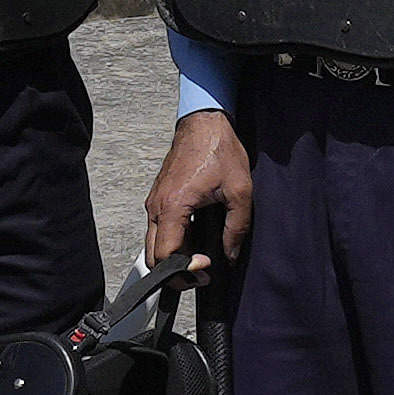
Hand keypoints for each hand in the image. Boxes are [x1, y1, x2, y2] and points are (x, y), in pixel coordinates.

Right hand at [143, 112, 254, 275]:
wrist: (204, 122)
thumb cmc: (219, 150)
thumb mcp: (239, 191)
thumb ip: (236, 227)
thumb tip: (229, 254)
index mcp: (173, 206)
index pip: (164, 255)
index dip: (183, 270)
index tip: (206, 267)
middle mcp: (157, 206)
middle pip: (153, 255)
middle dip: (175, 271)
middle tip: (202, 272)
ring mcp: (155, 202)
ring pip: (154, 243)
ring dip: (174, 256)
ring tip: (201, 257)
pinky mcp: (159, 198)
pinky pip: (159, 229)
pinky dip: (173, 241)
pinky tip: (195, 239)